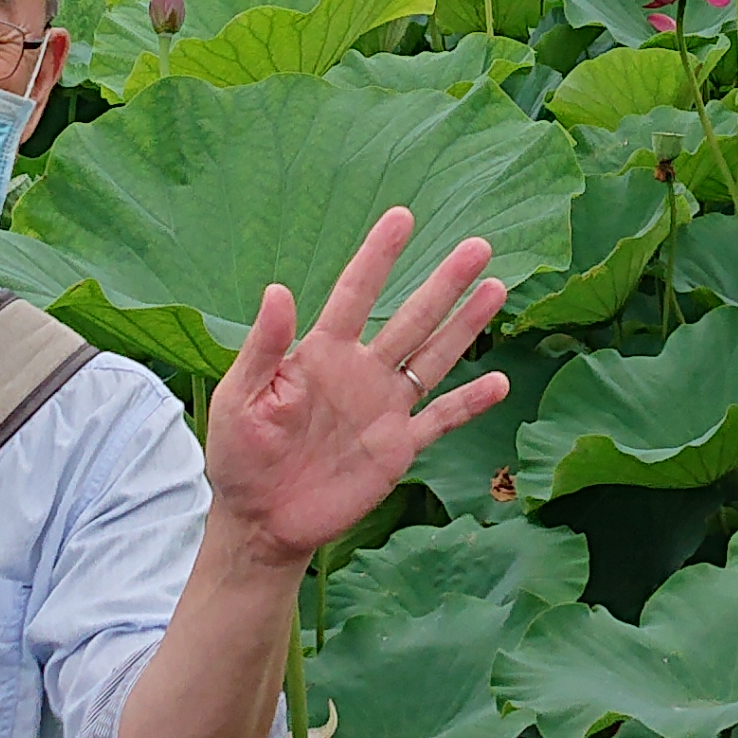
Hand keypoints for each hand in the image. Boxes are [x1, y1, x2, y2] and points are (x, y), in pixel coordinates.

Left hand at [202, 205, 508, 567]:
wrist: (260, 521)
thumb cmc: (239, 456)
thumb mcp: (240, 398)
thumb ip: (264, 347)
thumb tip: (278, 290)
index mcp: (321, 354)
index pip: (355, 293)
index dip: (378, 256)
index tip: (403, 217)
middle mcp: (360, 373)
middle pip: (411, 318)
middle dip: (444, 283)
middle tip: (478, 247)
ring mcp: (383, 410)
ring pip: (433, 358)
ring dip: (464, 327)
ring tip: (495, 290)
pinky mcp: (397, 449)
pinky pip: (440, 420)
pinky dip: (469, 404)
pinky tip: (497, 383)